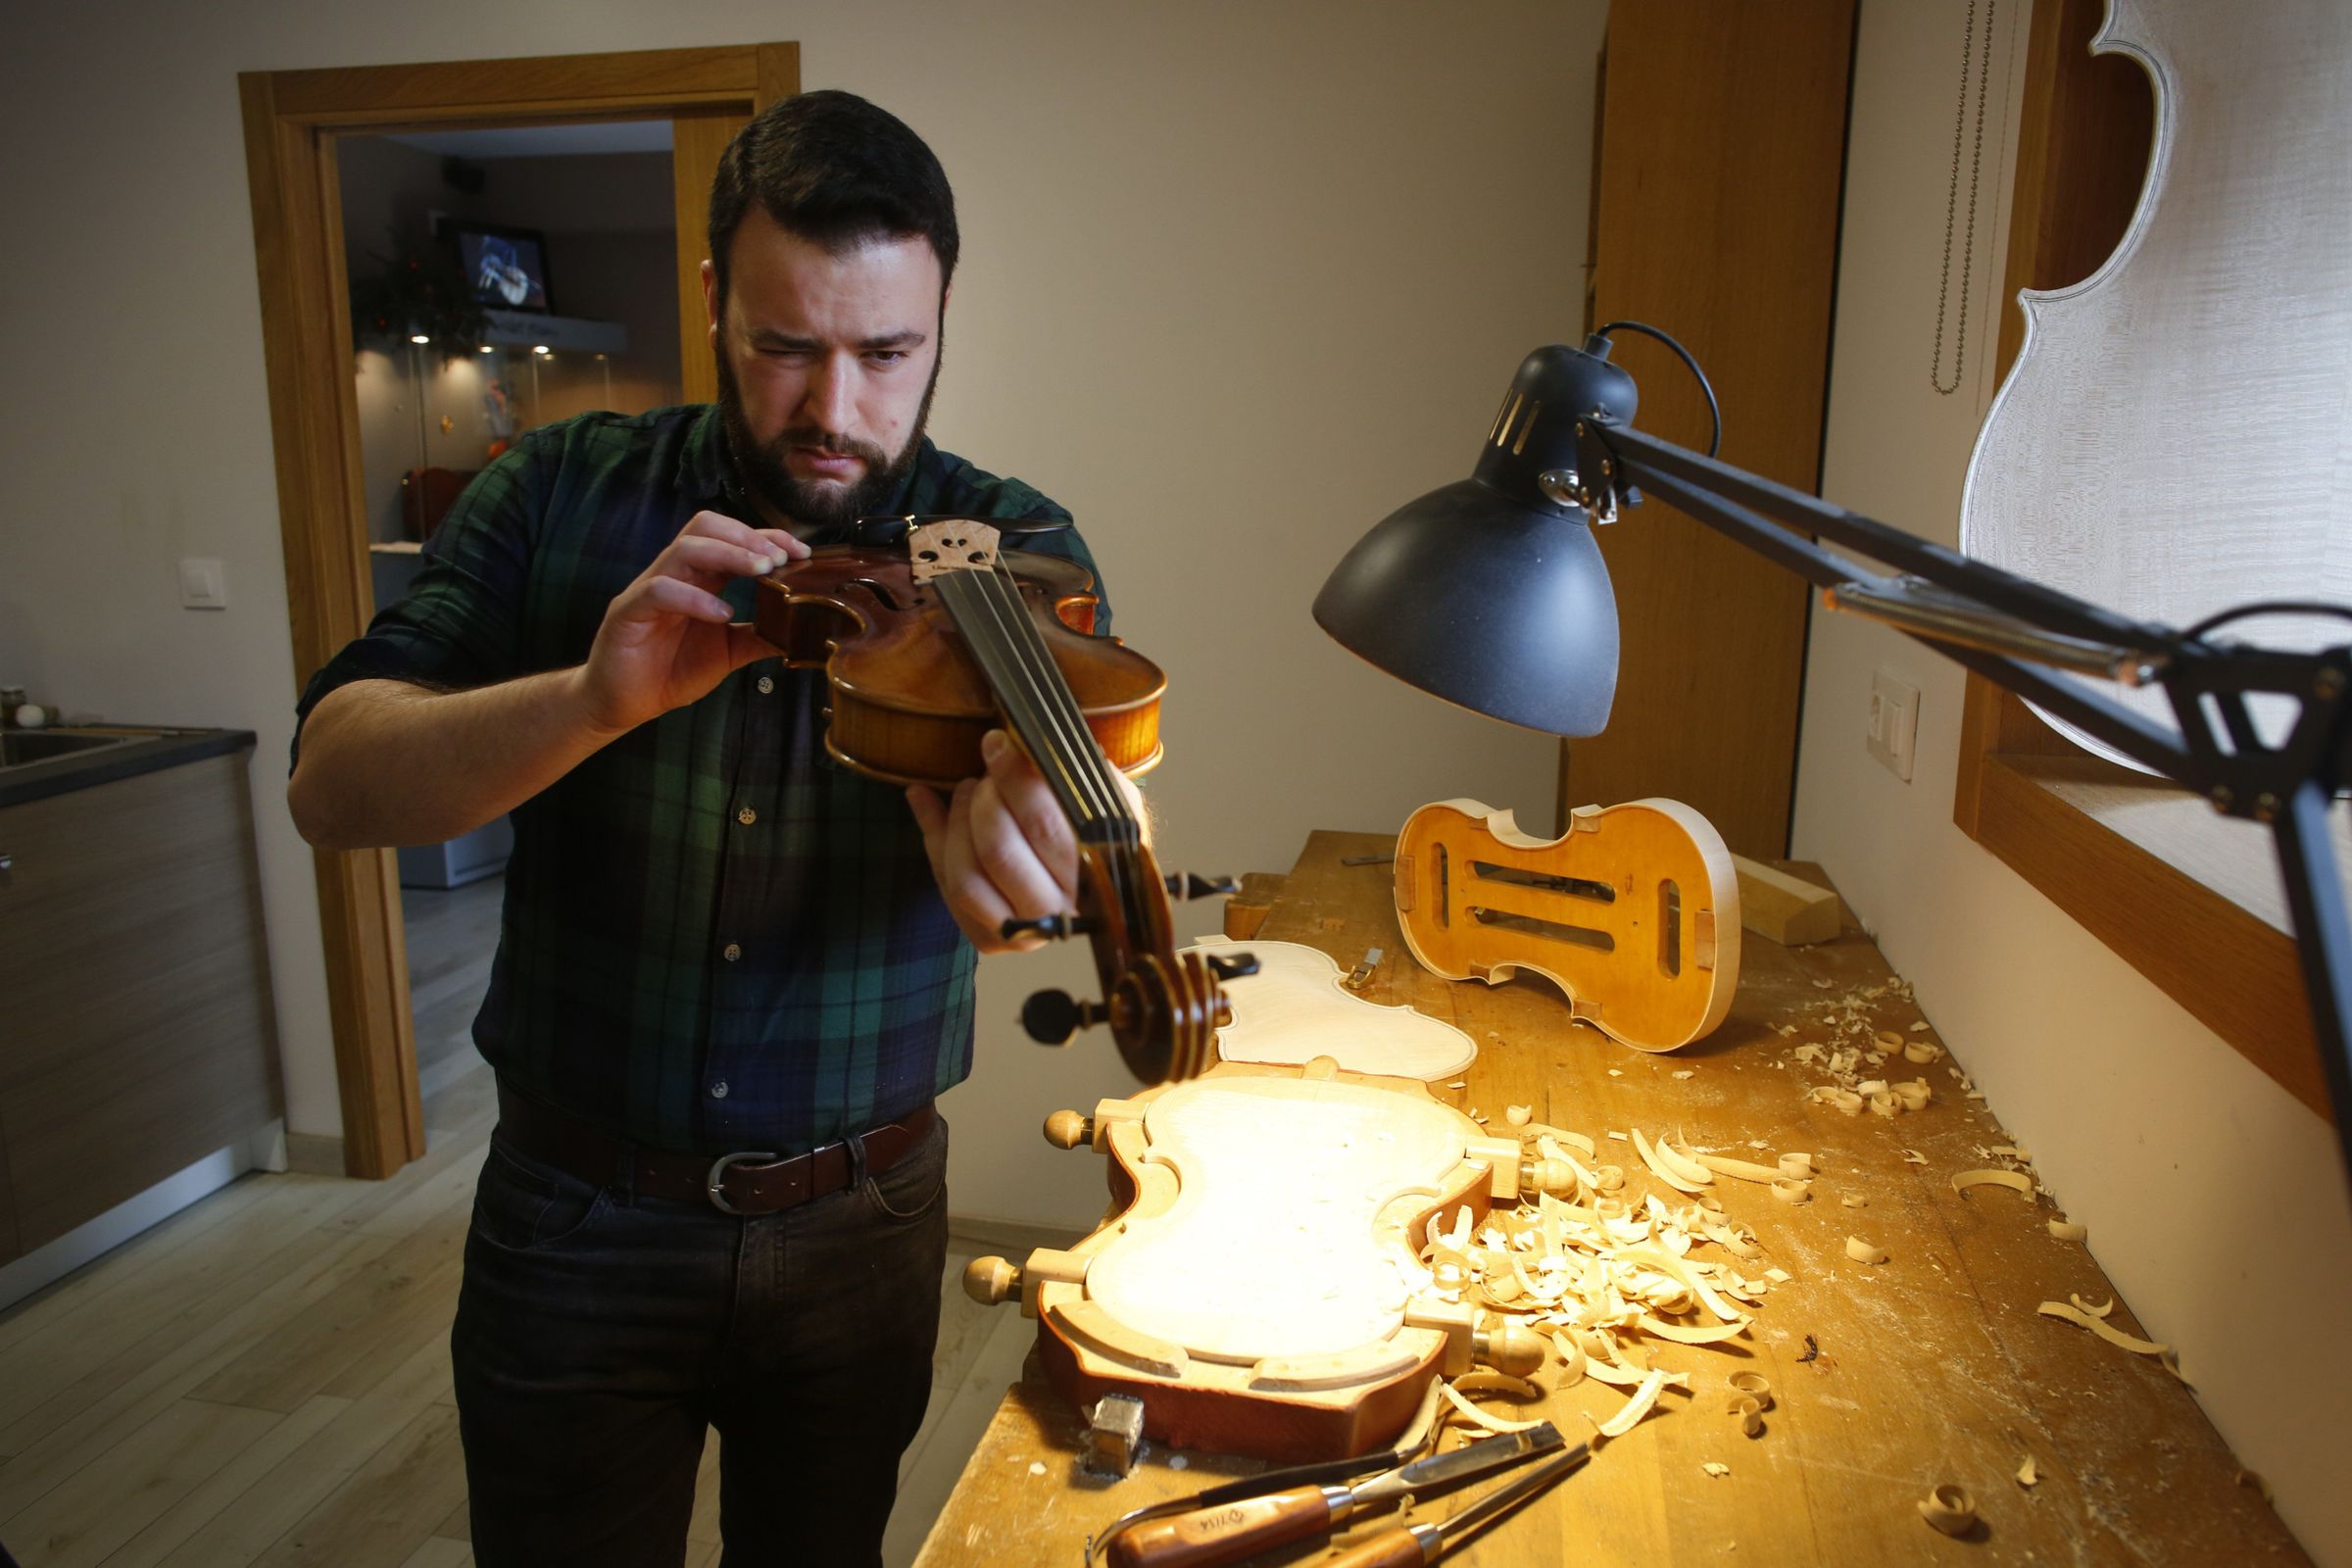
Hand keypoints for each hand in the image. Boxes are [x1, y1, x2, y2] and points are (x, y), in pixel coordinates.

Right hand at [573, 510, 807, 736]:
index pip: (731, 538)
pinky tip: (721, 614)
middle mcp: (674, 575)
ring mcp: (648, 589)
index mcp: (699, 579)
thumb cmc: (672, 671)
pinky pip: (659, 590)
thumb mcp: (728, 652)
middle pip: (705, 528)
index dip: (765, 537)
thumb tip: (801, 629)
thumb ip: (760, 636)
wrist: (626, 703)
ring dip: (728, 555)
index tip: (801, 552)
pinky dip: (694, 597)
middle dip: (747, 537)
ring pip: (684, 549)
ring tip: (761, 571)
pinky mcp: (627, 611)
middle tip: (780, 558)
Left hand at [908, 729, 1121, 954]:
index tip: (998, 744)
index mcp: (1093, 874)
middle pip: (998, 851)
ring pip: (966, 876)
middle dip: (983, 800)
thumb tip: (1037, 740)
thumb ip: (1082, 773)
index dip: (1014, 779)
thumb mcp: (1108, 798)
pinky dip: (930, 835)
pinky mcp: (986, 937)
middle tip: (987, 774)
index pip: (1044, 824)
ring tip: (968, 789)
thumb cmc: (1097, 830)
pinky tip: (922, 796)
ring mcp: (1019, 932)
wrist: (1097, 883)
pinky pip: (945, 886)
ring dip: (957, 820)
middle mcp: (1057, 911)